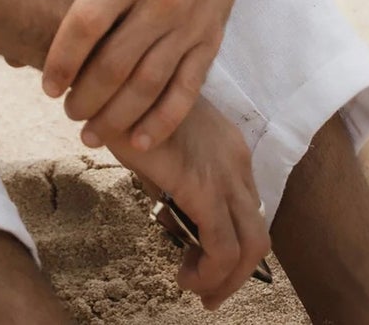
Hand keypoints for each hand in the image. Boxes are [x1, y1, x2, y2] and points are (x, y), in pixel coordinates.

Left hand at [41, 0, 246, 150]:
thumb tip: (30, 21)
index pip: (87, 25)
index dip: (63, 59)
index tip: (48, 86)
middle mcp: (160, 2)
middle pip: (116, 64)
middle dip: (87, 97)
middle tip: (68, 112)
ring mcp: (188, 25)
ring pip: (149, 85)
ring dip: (118, 116)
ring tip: (93, 133)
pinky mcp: (209, 40)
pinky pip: (186, 90)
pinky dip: (164, 121)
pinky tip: (141, 140)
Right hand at [102, 97, 269, 307]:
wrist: (111, 78)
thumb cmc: (124, 102)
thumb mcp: (158, 140)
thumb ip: (170, 174)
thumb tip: (168, 211)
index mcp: (228, 146)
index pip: (247, 207)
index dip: (231, 241)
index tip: (201, 257)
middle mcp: (236, 159)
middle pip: (258, 232)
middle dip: (238, 271)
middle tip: (208, 289)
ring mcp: (224, 174)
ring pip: (252, 246)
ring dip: (229, 279)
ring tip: (198, 289)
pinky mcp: (203, 188)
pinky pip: (223, 247)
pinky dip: (212, 272)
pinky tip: (187, 277)